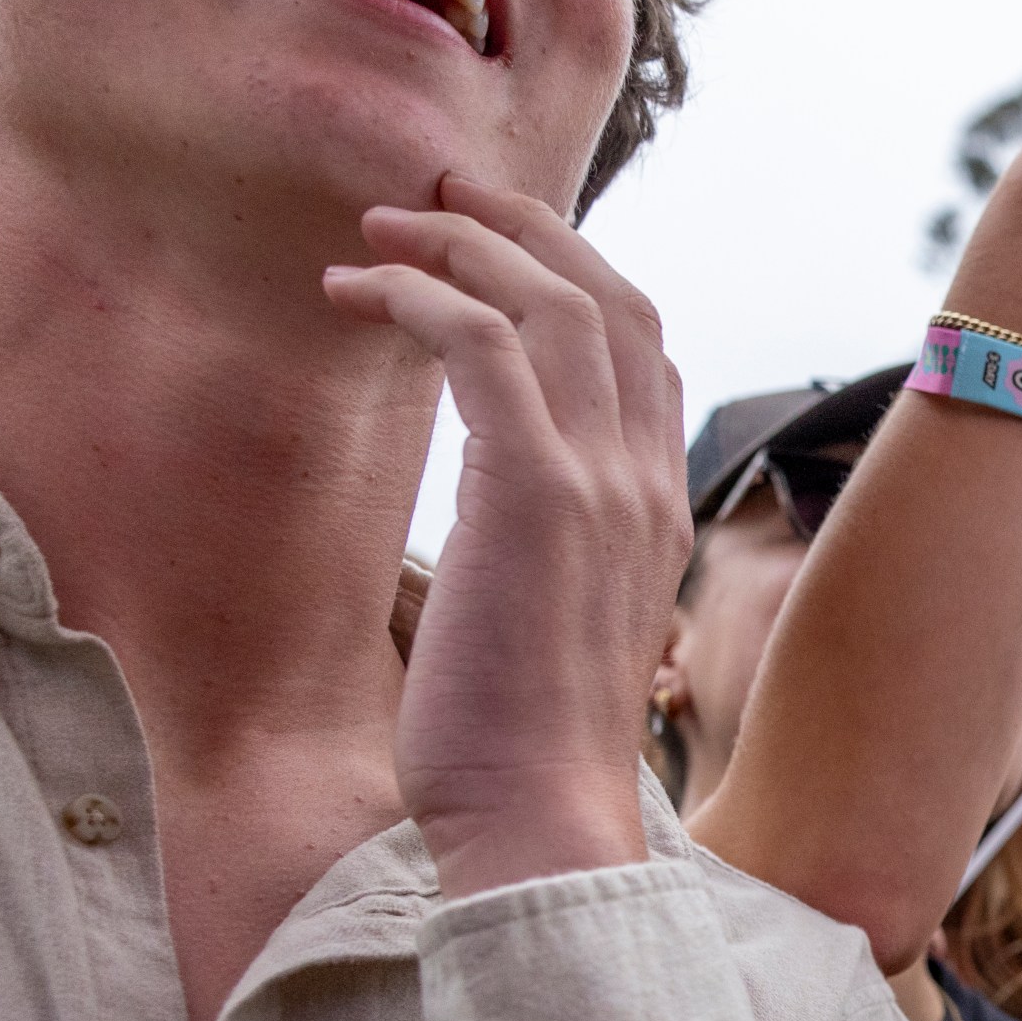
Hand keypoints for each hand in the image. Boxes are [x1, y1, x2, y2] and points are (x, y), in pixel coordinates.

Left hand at [327, 177, 681, 894]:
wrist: (543, 822)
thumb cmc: (528, 753)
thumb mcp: (558, 636)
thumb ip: (551, 561)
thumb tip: (499, 540)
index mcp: (661, 514)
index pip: (646, 352)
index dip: (574, 277)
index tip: (493, 251)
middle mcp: (647, 483)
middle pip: (611, 297)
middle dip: (523, 226)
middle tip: (435, 198)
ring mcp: (601, 484)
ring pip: (550, 300)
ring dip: (459, 243)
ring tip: (378, 231)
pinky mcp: (534, 492)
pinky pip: (481, 341)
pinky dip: (420, 294)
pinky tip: (360, 293)